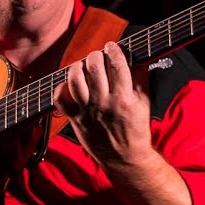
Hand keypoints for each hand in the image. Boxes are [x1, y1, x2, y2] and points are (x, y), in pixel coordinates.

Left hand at [53, 41, 154, 166]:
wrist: (124, 158)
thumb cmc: (135, 129)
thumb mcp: (144, 102)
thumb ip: (140, 78)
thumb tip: (137, 56)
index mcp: (125, 99)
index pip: (116, 65)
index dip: (113, 50)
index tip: (111, 46)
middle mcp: (104, 104)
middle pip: (93, 68)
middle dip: (95, 55)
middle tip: (97, 55)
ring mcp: (87, 112)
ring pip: (75, 80)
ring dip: (77, 67)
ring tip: (83, 66)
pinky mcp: (75, 120)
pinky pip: (60, 99)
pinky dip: (62, 88)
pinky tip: (70, 85)